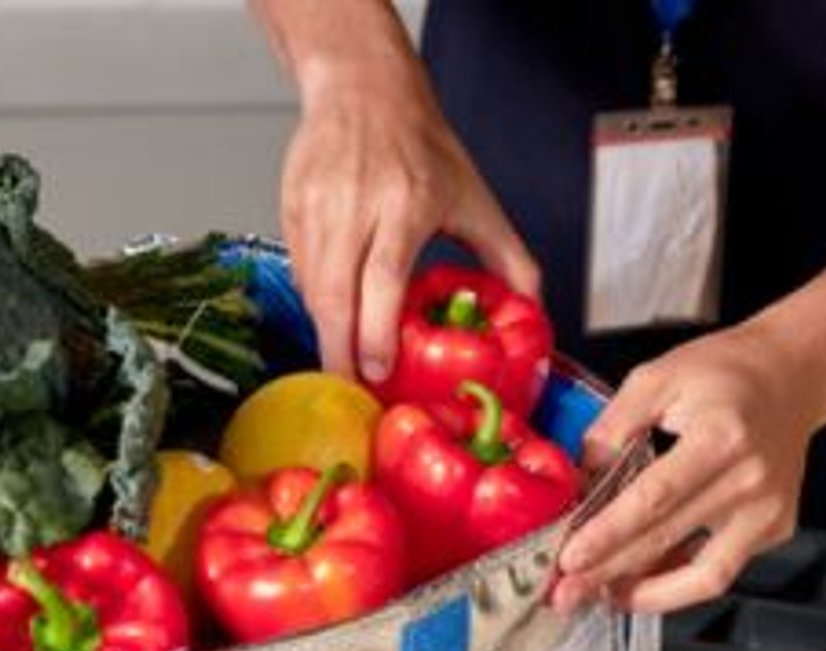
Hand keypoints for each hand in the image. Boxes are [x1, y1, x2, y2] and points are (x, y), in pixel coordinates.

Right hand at [280, 52, 537, 381]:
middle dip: (337, 351)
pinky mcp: (291, 208)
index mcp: (406, 203)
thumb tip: (534, 309)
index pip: (382, 277)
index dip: (374, 332)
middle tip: (349, 387)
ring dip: (325, 331)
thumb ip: (508, 257)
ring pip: (310, 289)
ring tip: (343, 358)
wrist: (363, 88)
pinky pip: (298, 271)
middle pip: (334, 295)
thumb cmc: (420, 145)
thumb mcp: (475, 197)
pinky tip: (335, 307)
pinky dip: (314, 300)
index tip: (377, 371)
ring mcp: (317, 207)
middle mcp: (356, 205)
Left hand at [551, 321, 823, 615]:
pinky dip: (676, 582)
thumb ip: (612, 430)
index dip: (608, 533)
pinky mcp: (774, 528)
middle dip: (609, 572)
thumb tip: (576, 484)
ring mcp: (768, 510)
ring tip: (601, 596)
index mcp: (721, 436)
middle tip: (566, 592)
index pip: (655, 497)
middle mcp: (751, 479)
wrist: (793, 374)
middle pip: (669, 538)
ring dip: (647, 594)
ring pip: (704, 575)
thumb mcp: (657, 379)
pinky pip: (719, 571)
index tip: (570, 559)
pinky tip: (638, 582)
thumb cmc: (724, 372)